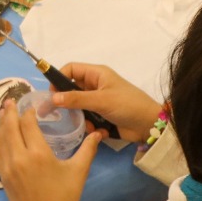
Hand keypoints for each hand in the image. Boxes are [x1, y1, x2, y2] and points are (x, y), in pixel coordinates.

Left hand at [0, 99, 99, 200]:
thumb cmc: (64, 198)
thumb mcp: (78, 172)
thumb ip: (88, 149)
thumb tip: (99, 133)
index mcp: (38, 154)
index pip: (27, 123)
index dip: (28, 112)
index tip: (32, 106)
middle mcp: (19, 156)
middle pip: (10, 126)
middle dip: (9, 112)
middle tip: (11, 100)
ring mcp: (8, 166)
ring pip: (1, 137)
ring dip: (2, 123)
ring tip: (4, 112)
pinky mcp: (2, 175)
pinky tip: (2, 134)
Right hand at [47, 62, 162, 142]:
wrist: (149, 125)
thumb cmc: (127, 105)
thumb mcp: (101, 100)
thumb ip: (76, 99)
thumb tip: (52, 98)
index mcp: (96, 74)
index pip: (70, 70)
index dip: (58, 79)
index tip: (52, 94)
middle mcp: (95, 85)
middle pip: (71, 90)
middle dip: (66, 103)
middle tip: (55, 115)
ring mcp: (98, 101)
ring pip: (78, 107)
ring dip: (81, 117)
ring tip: (89, 125)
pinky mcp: (101, 116)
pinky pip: (87, 119)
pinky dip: (90, 125)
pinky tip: (100, 131)